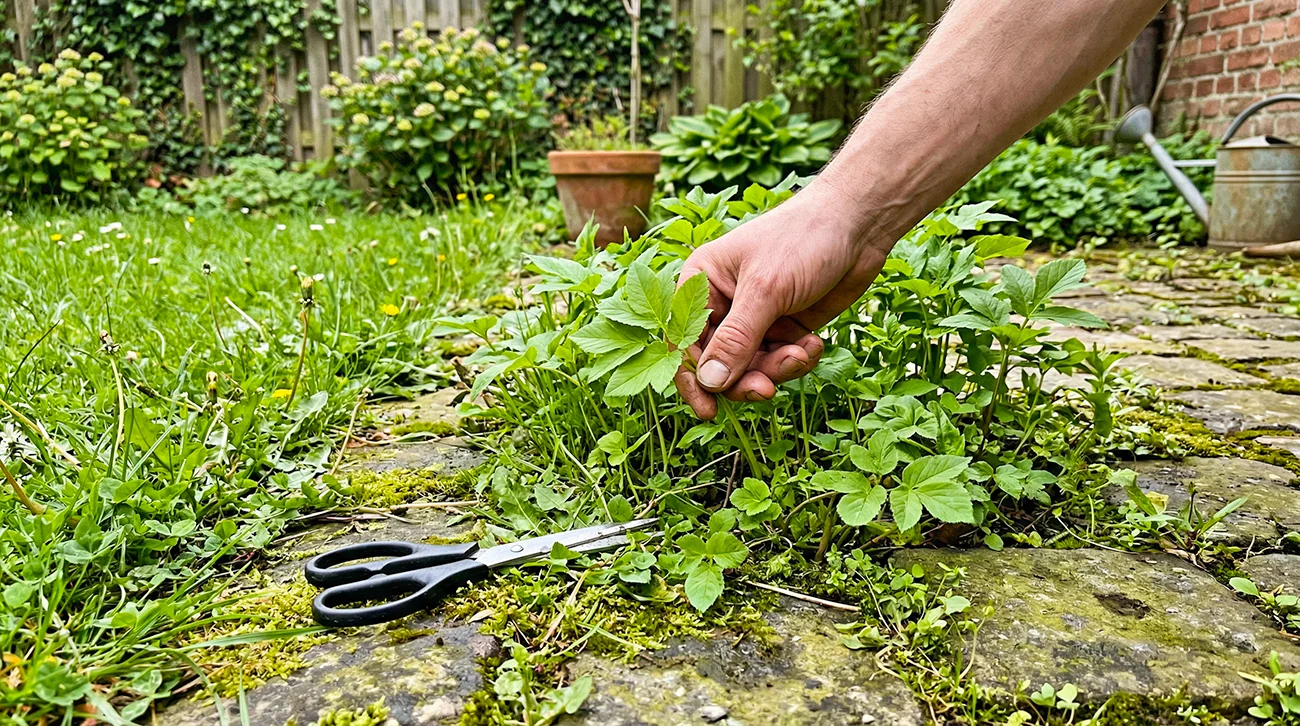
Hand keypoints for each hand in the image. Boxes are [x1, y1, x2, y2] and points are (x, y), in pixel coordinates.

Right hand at [673, 180, 893, 418]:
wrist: (858, 224)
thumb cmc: (802, 239)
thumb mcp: (766, 290)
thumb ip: (736, 339)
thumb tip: (709, 382)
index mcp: (702, 284)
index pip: (684, 341)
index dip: (693, 378)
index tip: (709, 410)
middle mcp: (724, 304)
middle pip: (719, 364)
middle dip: (745, 378)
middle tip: (768, 389)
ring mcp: (756, 318)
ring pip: (752, 368)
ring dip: (777, 369)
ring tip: (802, 353)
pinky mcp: (785, 328)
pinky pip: (780, 362)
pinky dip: (797, 360)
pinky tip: (814, 344)